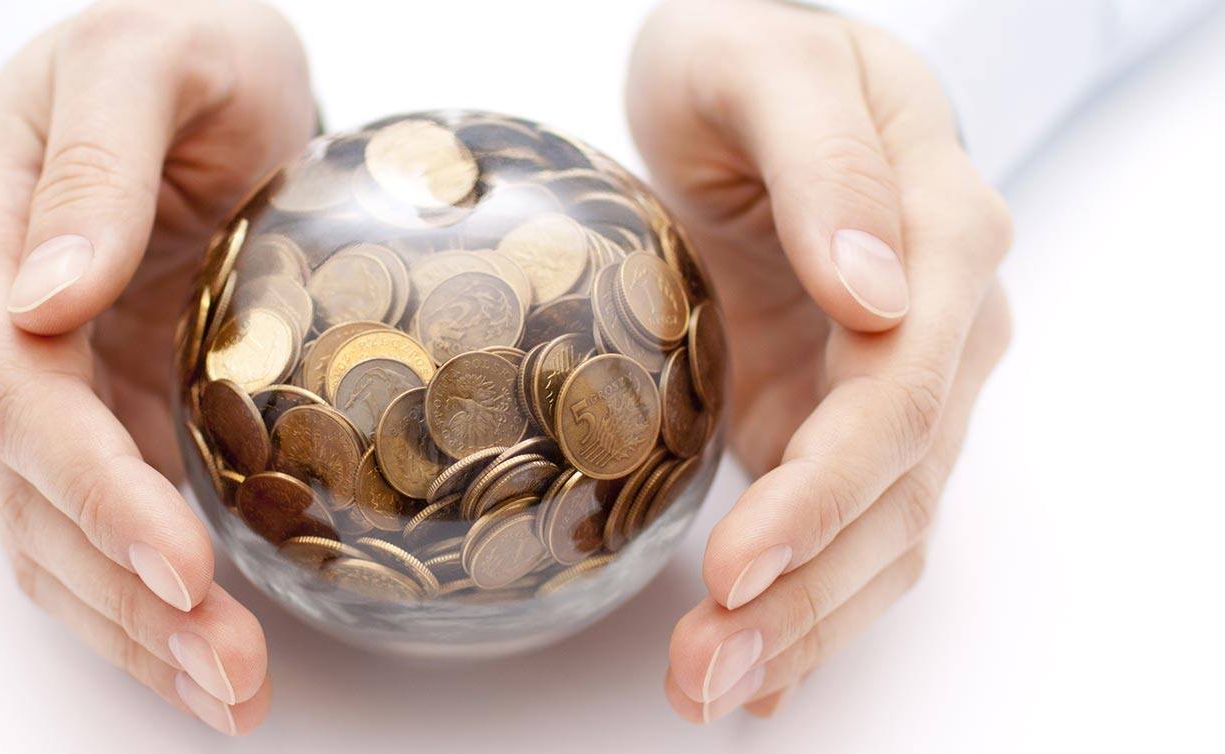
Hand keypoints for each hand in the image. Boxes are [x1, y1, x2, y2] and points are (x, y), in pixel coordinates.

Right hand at [0, 0, 314, 733]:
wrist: (197, 78)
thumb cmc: (180, 48)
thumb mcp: (149, 59)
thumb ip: (94, 158)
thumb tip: (46, 293)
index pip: (14, 391)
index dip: (91, 489)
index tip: (179, 561)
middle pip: (30, 488)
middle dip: (127, 593)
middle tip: (230, 670)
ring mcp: (17, 381)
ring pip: (49, 535)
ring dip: (133, 628)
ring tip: (230, 693)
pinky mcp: (74, 415)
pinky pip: (80, 530)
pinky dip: (132, 604)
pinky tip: (194, 660)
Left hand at [627, 0, 1012, 720]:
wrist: (746, 81)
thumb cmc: (748, 54)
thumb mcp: (768, 66)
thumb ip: (825, 161)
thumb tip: (874, 289)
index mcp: (942, 236)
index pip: (898, 395)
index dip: (825, 493)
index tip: (740, 563)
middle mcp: (939, 325)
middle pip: (894, 488)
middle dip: (806, 594)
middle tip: (705, 668)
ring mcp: (898, 380)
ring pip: (880, 529)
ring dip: (805, 624)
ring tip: (708, 687)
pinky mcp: (840, 414)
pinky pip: (848, 525)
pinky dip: (811, 603)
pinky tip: (758, 670)